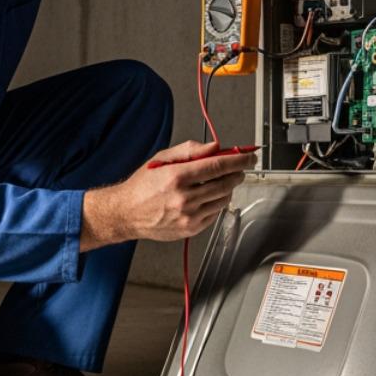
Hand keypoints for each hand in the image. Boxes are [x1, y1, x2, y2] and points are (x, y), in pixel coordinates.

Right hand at [80, 141, 256, 251]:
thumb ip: (190, 150)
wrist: (126, 213)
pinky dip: (217, 202)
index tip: (249, 156)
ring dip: (228, 188)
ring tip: (219, 182)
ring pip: (224, 199)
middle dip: (237, 173)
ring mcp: (188, 216)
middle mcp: (184, 198)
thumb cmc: (142, 185)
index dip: (239, 159)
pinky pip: (215, 213)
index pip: (218, 166)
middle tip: (238, 168)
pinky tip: (207, 196)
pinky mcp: (190, 228)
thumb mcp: (161, 159)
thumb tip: (215, 147)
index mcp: (177, 176)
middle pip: (226, 183)